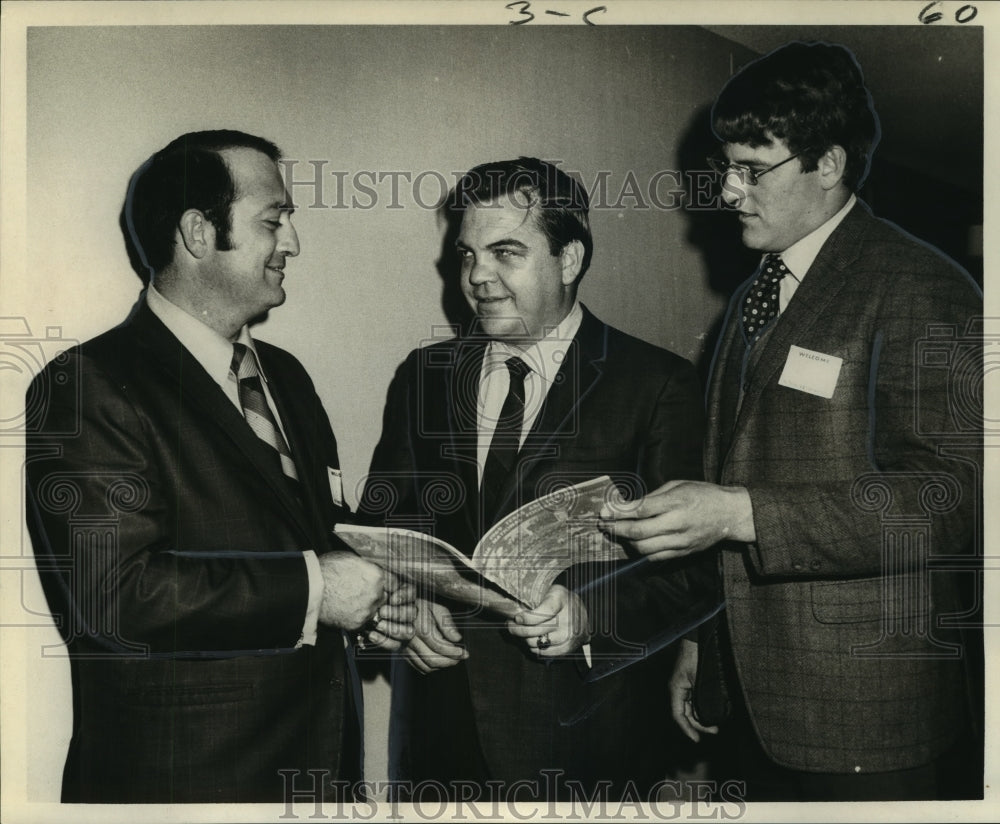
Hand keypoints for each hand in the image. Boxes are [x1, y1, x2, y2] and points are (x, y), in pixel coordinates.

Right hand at [317, 551, 386, 630]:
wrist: (310, 589)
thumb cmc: (327, 570)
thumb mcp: (351, 559)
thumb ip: (367, 567)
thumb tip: (373, 569)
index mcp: (377, 576)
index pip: (394, 582)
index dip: (387, 583)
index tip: (381, 585)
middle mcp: (375, 594)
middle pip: (383, 596)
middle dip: (375, 595)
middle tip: (360, 592)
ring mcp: (366, 610)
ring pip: (373, 610)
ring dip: (366, 607)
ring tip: (350, 601)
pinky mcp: (356, 623)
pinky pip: (362, 621)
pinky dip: (356, 617)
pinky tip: (345, 609)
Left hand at [360, 577, 416, 651]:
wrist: (345, 612)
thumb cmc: (357, 594)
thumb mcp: (368, 583)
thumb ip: (381, 580)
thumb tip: (390, 581)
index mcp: (401, 594)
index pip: (412, 592)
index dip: (405, 596)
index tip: (392, 599)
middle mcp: (405, 610)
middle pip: (412, 612)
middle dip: (397, 613)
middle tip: (382, 612)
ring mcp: (402, 627)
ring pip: (408, 631)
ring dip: (393, 628)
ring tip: (377, 625)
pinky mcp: (395, 642)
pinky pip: (396, 645)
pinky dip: (384, 641)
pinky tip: (371, 635)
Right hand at [403, 598, 467, 673]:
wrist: (401, 607)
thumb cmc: (422, 606)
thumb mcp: (437, 608)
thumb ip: (447, 624)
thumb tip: (457, 638)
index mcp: (420, 627)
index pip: (439, 646)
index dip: (453, 652)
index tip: (464, 653)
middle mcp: (411, 640)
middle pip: (432, 659)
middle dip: (449, 662)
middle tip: (460, 658)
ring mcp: (405, 648)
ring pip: (425, 666)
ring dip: (441, 666)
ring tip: (452, 660)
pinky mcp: (403, 653)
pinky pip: (418, 667)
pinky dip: (431, 668)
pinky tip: (440, 661)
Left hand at [507, 585, 589, 657]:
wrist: (582, 614)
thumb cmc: (561, 601)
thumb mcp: (551, 591)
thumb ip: (536, 598)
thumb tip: (514, 609)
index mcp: (561, 600)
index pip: (544, 612)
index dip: (528, 617)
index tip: (517, 617)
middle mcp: (567, 618)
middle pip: (536, 629)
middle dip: (518, 629)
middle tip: (510, 626)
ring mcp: (569, 635)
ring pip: (537, 642)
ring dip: (524, 639)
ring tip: (520, 632)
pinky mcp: (568, 648)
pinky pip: (544, 652)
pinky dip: (534, 648)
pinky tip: (531, 640)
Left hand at [598, 480, 754, 561]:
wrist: (730, 514)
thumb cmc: (703, 494)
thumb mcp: (678, 485)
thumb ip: (653, 497)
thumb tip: (628, 506)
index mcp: (676, 502)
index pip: (640, 509)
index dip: (618, 512)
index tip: (604, 511)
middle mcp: (677, 524)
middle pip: (638, 532)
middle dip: (616, 529)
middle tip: (603, 525)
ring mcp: (680, 541)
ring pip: (644, 549)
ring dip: (626, 542)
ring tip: (616, 534)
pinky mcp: (683, 553)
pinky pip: (655, 557)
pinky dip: (640, 552)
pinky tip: (632, 543)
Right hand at [669, 639, 718, 742]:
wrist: (698, 637)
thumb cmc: (696, 655)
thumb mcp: (700, 679)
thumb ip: (702, 698)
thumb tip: (708, 717)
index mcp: (676, 689)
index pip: (678, 715)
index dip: (687, 729)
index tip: (697, 739)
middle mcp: (679, 689)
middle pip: (686, 714)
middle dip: (699, 724)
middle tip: (715, 730)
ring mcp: (685, 686)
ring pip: (692, 708)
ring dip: (702, 717)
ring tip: (716, 724)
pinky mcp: (692, 682)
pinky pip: (695, 700)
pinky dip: (703, 707)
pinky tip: (714, 711)